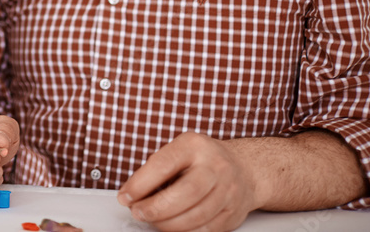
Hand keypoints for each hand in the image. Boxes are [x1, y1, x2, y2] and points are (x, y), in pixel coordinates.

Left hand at [118, 132, 259, 231]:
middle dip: (155, 208)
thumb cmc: (202, 159)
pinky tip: (173, 227)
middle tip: (138, 212)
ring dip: (168, 224)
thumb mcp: (179, 150)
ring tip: (152, 220)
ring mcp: (228, 191)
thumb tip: (131, 194)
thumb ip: (157, 169)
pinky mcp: (234, 213)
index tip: (125, 197)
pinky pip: (207, 229)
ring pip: (196, 216)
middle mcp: (215, 166)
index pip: (163, 165)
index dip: (140, 184)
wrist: (244, 167)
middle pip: (185, 194)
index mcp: (194, 145)